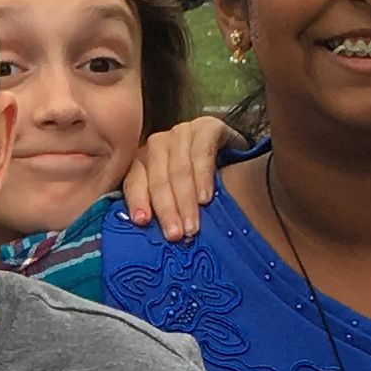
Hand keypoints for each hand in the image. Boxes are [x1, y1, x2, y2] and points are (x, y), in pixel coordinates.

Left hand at [118, 111, 238, 234]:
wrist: (236, 161)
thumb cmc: (200, 189)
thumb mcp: (176, 201)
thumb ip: (160, 212)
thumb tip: (147, 242)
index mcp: (142, 163)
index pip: (133, 181)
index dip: (138, 201)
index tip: (143, 223)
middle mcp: (158, 144)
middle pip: (156, 178)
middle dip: (166, 209)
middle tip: (175, 235)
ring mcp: (181, 133)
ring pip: (178, 168)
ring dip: (185, 199)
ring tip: (192, 225)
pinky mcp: (207, 127)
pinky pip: (201, 151)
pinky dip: (203, 176)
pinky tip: (206, 198)